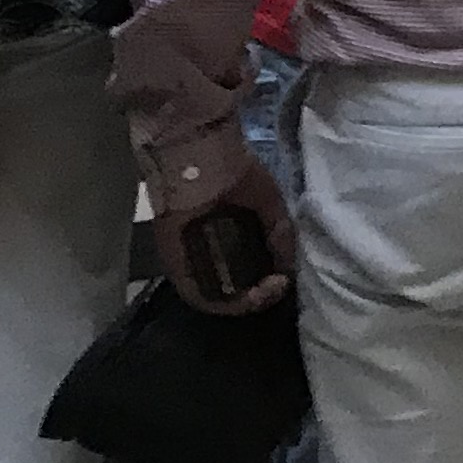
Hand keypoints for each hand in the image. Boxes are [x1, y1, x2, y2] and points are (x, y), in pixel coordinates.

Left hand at [145, 142, 296, 314]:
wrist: (204, 160)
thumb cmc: (237, 173)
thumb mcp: (269, 203)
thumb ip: (280, 234)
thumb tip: (287, 269)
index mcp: (233, 234)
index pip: (250, 270)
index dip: (269, 281)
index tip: (283, 278)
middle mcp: (212, 250)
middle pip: (234, 286)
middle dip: (259, 295)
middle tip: (275, 288)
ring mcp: (192, 259)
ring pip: (215, 295)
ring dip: (242, 302)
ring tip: (263, 295)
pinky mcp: (175, 264)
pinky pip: (195, 292)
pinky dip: (219, 302)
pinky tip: (244, 298)